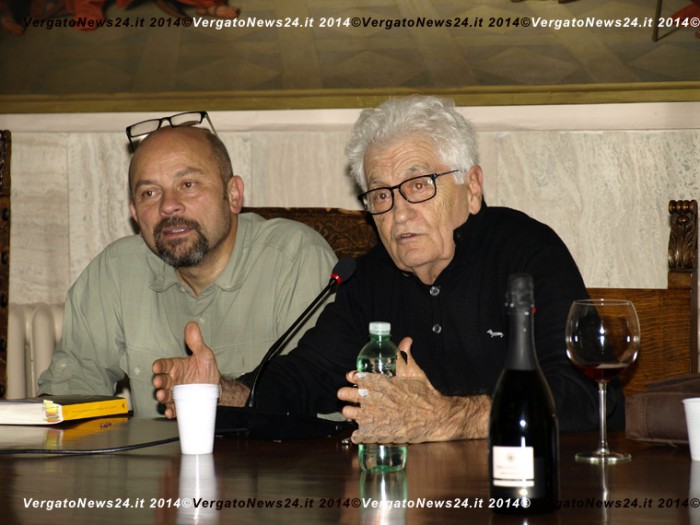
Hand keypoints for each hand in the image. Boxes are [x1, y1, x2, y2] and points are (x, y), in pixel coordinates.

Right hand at [152, 321, 220, 418]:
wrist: (215, 388)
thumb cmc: (206, 370)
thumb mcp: (204, 355)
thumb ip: (196, 342)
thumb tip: (192, 325)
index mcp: (175, 367)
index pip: (164, 365)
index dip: (159, 366)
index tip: (156, 367)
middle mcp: (172, 380)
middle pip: (161, 380)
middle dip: (158, 381)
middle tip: (158, 382)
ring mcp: (174, 393)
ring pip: (164, 394)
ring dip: (161, 396)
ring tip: (162, 396)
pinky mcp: (179, 404)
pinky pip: (172, 408)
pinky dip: (170, 411)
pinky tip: (171, 412)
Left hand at [337, 337, 489, 442]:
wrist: (437, 418)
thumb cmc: (426, 395)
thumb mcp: (415, 373)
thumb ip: (405, 356)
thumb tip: (406, 340)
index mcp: (387, 385)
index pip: (363, 378)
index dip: (354, 376)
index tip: (351, 376)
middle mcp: (381, 401)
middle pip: (354, 396)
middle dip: (346, 394)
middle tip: (344, 394)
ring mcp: (381, 418)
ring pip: (355, 415)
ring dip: (350, 413)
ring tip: (349, 412)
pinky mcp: (384, 434)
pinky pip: (363, 435)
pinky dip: (358, 435)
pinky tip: (356, 433)